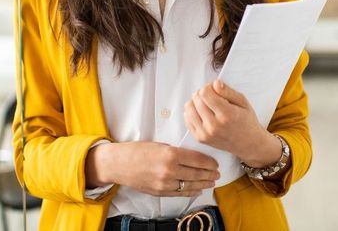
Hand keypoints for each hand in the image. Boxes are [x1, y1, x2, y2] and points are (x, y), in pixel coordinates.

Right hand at [85, 141, 219, 196]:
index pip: (197, 159)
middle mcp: (169, 170)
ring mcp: (165, 183)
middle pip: (196, 173)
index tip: (216, 163)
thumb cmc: (138, 150)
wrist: (119, 164)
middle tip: (218, 174)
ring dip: (203, 184)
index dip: (209, 162)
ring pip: (190, 185)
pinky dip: (191, 192)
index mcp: (171, 154)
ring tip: (212, 182)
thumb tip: (193, 156)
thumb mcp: (160, 145)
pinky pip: (180, 193)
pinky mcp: (160, 192)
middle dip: (209, 174)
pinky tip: (198, 189)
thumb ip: (176, 151)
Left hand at [184, 80, 281, 166]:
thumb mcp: (243, 102)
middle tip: (212, 96)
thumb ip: (228, 91)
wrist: (247, 144)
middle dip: (202, 93)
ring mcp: (205, 133)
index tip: (215, 89)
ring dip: (196, 102)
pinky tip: (203, 113)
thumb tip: (214, 83)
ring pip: (189, 108)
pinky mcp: (200, 138)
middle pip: (196, 99)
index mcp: (227, 114)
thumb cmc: (246, 121)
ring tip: (206, 104)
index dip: (208, 87)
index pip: (205, 93)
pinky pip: (187, 119)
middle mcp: (214, 125)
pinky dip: (193, 112)